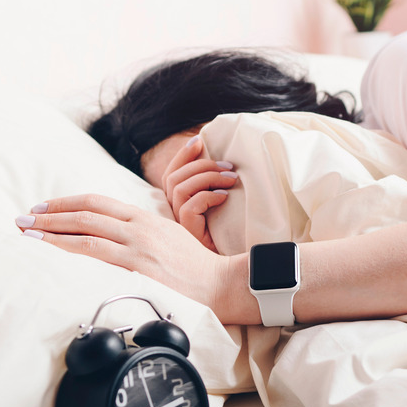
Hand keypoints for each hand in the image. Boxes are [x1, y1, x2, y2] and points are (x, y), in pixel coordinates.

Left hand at [15, 194, 230, 311]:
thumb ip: (140, 231)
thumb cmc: (193, 266)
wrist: (219, 283)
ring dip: (52, 231)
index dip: (67, 202)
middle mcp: (138, 228)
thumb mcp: (167, 236)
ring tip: (28, 233)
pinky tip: (52, 252)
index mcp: (144, 217)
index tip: (44, 208)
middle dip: (50, 214)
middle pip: (86, 213)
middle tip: (24, 219)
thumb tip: (111, 232)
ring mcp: (138, 247)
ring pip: (86, 232)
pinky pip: (96, 255)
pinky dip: (69, 250)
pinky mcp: (137, 268)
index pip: (98, 202)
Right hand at [161, 135, 237, 252]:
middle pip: (173, 178)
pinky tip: (225, 198)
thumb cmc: (232, 232)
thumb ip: (216, 184)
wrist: (235, 265)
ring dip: (207, 177)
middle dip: (200, 164)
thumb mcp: (223, 202)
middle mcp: (174, 212)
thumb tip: (222, 157)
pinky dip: (207, 197)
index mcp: (179, 203)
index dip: (182, 156)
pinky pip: (188, 207)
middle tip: (228, 166)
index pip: (171, 174)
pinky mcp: (187, 234)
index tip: (200, 140)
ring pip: (179, 189)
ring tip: (231, 180)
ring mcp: (178, 224)